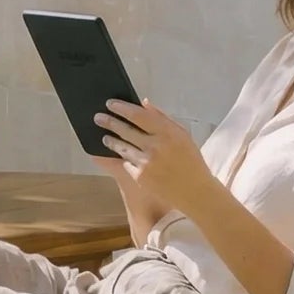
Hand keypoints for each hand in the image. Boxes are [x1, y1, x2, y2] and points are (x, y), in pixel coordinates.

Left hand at [92, 98, 212, 219]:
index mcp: (168, 132)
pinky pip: (126, 162)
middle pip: (125, 129)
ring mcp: (146, 162)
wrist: (195, 191)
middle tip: (98, 117)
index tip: (110, 103)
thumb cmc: (190, 161)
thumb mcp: (182, 135)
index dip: (121, 108)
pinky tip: (119, 155)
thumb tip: (144, 103)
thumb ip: (162, 118)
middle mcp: (155, 146)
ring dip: (110, 140)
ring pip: (121, 146)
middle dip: (108, 122)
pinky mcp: (139, 176)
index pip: (138, 115)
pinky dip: (123, 158)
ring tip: (105, 137)